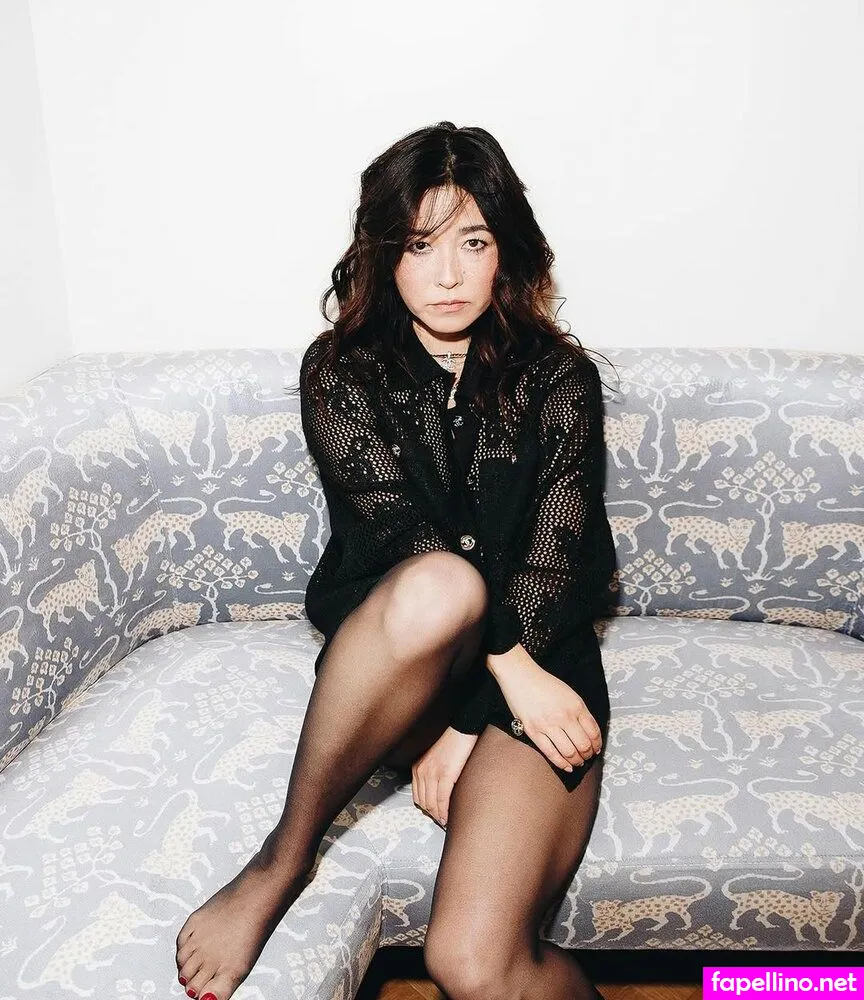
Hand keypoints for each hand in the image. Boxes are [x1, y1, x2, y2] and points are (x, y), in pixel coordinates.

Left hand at [412, 726, 478, 828]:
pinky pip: (442, 799)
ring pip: (432, 803)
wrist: (462, 729)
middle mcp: (421, 771)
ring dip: (438, 816)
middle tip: (441, 821)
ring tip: (445, 821)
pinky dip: (445, 811)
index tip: (434, 815)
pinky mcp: (445, 774)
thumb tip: (437, 793)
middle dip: (432, 814)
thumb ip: (432, 774)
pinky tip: (448, 816)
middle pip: (424, 802)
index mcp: (418, 767)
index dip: (426, 809)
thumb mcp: (435, 759)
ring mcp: (432, 773)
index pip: (418, 796)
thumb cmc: (452, 744)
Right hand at [492, 649, 602, 771]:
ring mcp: (548, 725)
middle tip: (587, 757)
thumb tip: (589, 733)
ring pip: (569, 752)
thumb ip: (580, 712)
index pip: (593, 732)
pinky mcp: (533, 731)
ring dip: (576, 761)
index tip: (596, 749)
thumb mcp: (569, 694)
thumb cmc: (544, 684)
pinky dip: (561, 763)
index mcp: (576, 706)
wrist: (520, 676)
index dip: (597, 744)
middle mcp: (564, 716)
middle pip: (583, 745)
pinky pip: (551, 753)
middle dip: (588, 755)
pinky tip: (566, 766)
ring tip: (577, 762)